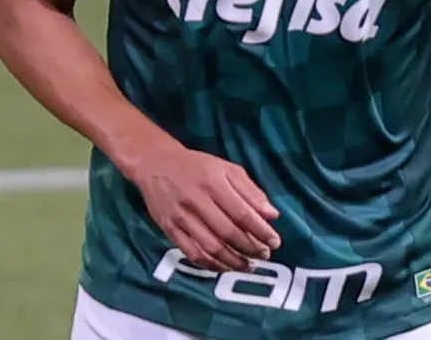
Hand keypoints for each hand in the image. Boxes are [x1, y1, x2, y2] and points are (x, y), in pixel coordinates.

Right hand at [130, 141, 282, 273]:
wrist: (155, 163)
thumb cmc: (197, 166)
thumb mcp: (226, 168)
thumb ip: (250, 191)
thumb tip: (272, 215)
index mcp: (213, 182)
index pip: (242, 213)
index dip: (261, 231)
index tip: (275, 242)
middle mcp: (196, 200)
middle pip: (228, 232)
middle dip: (250, 247)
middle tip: (265, 255)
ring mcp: (181, 217)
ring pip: (210, 247)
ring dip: (233, 261)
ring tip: (249, 266)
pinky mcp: (169, 229)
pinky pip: (192, 253)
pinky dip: (211, 265)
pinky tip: (224, 267)